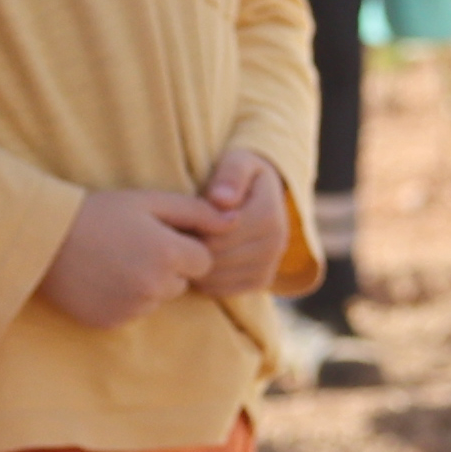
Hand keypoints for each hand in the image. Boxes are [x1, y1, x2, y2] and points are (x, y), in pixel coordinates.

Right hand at [41, 186, 207, 327]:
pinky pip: (133, 313)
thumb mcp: (149, 202)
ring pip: (158, 299)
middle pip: (182, 282)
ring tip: (114, 260)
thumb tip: (235, 221)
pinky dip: (124, 299)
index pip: (203, 261)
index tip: (157, 233)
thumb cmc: (99, 212)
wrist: (44, 238)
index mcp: (169, 255)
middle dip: (167, 267)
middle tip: (132, 245)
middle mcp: (155, 288)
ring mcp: (133, 309)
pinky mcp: (112, 323)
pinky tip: (102, 278)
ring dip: (146, 284)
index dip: (183, 246)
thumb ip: (196, 212)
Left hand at [151, 149, 292, 299]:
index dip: (193, 229)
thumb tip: (222, 199)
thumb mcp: (237, 160)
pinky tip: (195, 261)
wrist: (261, 193)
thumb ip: (230, 174)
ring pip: (218, 278)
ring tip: (183, 246)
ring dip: (194, 266)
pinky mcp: (261, 281)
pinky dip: (204, 281)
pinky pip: (224, 291)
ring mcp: (270, 266)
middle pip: (218, 258)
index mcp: (269, 216)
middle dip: (191, 248)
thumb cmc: (240, 175)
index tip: (180, 218)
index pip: (218, 235)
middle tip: (174, 235)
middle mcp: (276, 244)